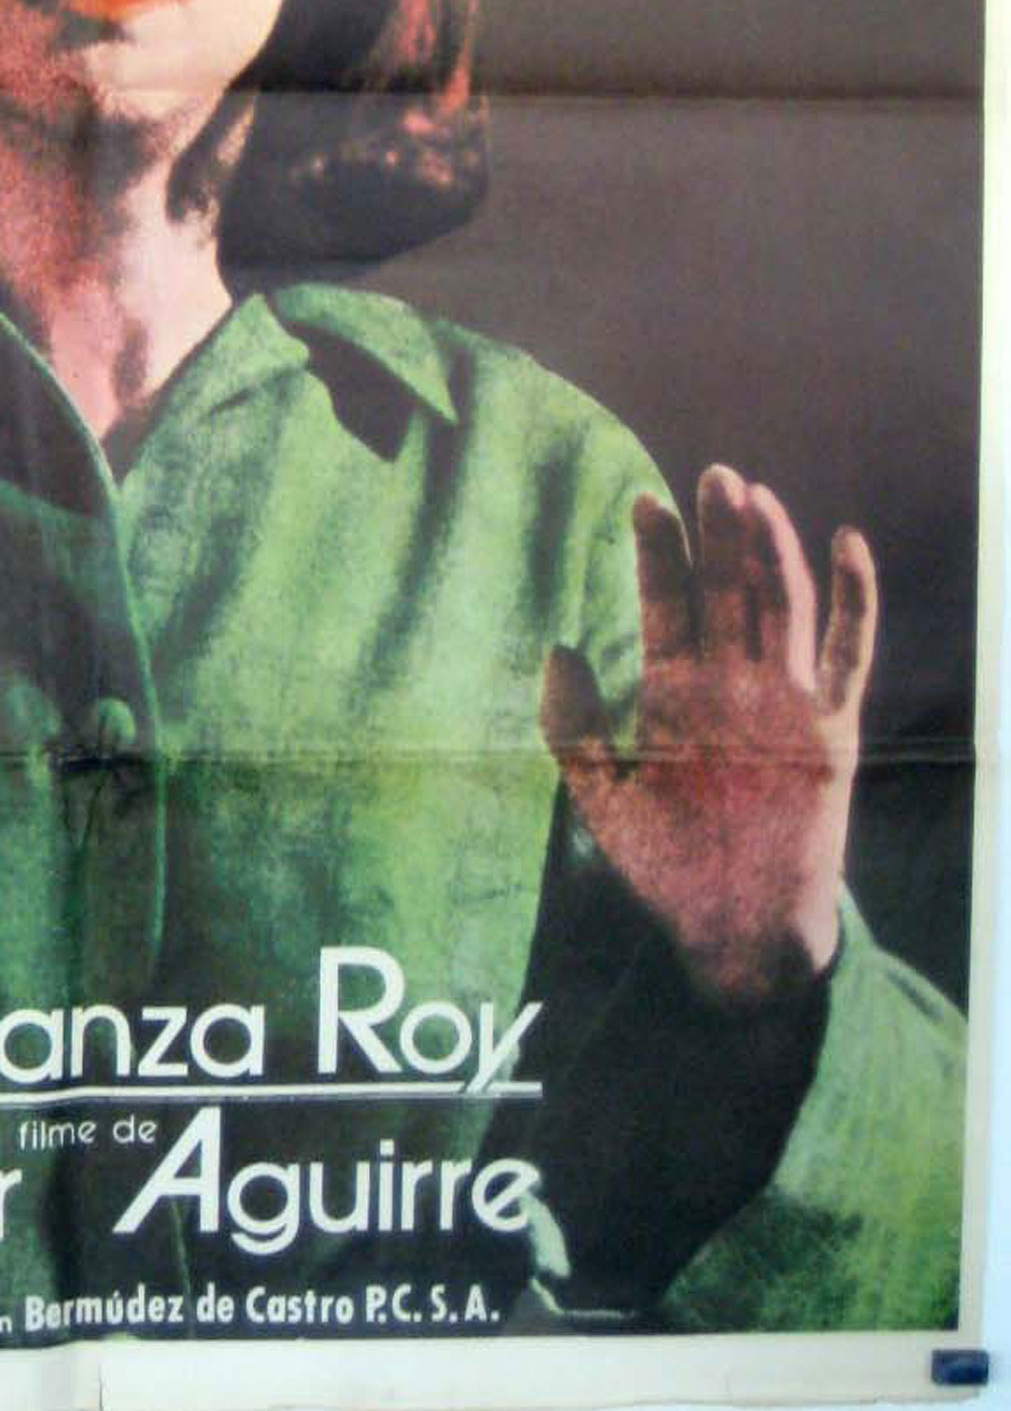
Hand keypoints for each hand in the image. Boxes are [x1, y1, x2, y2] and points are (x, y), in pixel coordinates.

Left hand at [541, 463, 877, 1003]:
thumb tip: (557, 647)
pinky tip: (846, 542)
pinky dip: (853, 599)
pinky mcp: (831, 731)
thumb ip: (576, 731)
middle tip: (711, 473)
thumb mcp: (605, 803)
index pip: (666, 605)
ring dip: (772, 552)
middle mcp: (730, 684)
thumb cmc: (668, 871)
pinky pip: (849, 654)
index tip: (643, 503)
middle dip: (718, 535)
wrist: (735, 936)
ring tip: (757, 497)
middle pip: (726, 591)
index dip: (658, 557)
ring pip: (781, 606)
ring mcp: (784, 702)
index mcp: (674, 694)